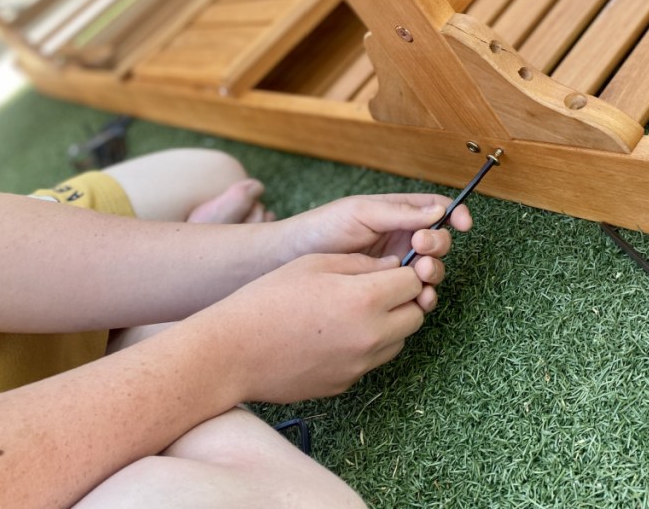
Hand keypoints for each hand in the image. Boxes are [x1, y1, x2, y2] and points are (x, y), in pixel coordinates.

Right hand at [196, 252, 425, 401]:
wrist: (232, 353)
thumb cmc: (268, 299)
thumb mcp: (315, 264)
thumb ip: (361, 264)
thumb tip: (392, 266)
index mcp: (365, 299)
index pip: (414, 282)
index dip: (405, 271)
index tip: (389, 269)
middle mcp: (370, 335)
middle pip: (416, 314)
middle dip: (404, 299)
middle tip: (378, 290)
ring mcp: (360, 364)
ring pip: (400, 340)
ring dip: (390, 324)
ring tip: (356, 312)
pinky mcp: (347, 383)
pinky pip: (373, 361)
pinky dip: (366, 347)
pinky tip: (336, 335)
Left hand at [283, 194, 472, 311]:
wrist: (290, 262)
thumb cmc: (322, 228)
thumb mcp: (360, 213)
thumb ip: (400, 213)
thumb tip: (439, 211)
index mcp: (398, 213)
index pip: (436, 209)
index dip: (455, 214)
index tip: (462, 223)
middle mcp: (402, 239)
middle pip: (439, 242)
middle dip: (438, 245)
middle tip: (420, 247)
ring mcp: (396, 266)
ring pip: (431, 270)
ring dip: (434, 272)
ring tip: (422, 275)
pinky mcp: (387, 292)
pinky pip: (415, 295)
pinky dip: (423, 297)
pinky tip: (419, 299)